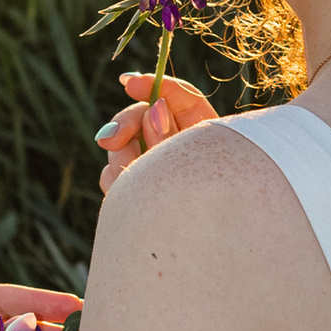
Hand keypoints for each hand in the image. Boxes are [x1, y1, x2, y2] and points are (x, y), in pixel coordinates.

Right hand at [94, 69, 218, 193]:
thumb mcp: (199, 161)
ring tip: (137, 180)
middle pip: (140, 116)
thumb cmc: (220, 197)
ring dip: (122, 159)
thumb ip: (174, 136)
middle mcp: (171, 144)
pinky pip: (114, 176)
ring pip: (121, 147)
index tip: (127, 82)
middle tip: (110, 138)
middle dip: (125, 124)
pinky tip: (130, 195)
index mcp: (199, 129)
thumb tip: (155, 109)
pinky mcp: (136, 189)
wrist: (216, 247)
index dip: (152, 85)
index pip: (175, 96)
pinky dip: (118, 181)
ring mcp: (151, 166)